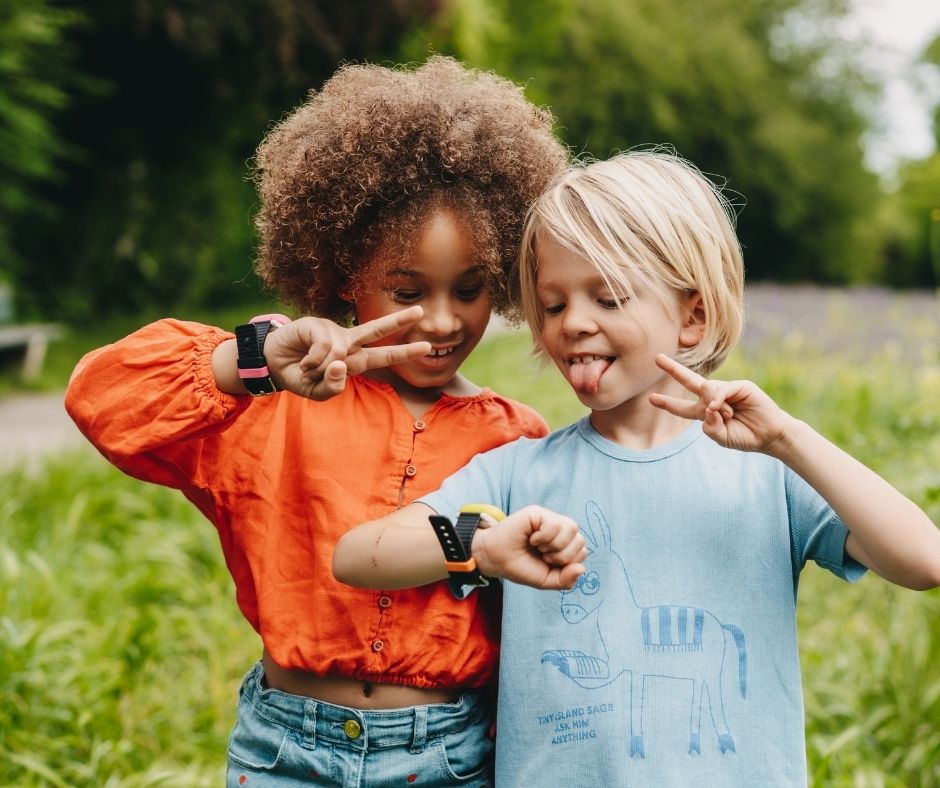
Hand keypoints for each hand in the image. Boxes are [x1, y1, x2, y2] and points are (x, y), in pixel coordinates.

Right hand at [264, 307, 430, 399]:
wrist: (272, 364)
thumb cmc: (299, 377)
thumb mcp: (318, 392)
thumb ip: (333, 387)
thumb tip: (341, 365)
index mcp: (354, 360)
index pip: (384, 355)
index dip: (404, 351)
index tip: (427, 345)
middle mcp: (348, 343)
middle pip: (376, 330)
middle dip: (398, 321)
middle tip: (421, 312)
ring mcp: (333, 332)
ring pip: (342, 351)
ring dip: (321, 369)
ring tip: (308, 370)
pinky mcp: (316, 325)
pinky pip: (324, 348)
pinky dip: (312, 361)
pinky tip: (303, 361)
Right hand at [473, 505, 586, 589]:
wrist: (496, 560)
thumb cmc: (521, 567)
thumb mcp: (546, 580)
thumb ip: (566, 579)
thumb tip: (581, 568)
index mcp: (564, 544)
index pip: (582, 552)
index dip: (568, 563)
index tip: (548, 564)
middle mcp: (559, 530)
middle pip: (580, 541)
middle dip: (562, 556)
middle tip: (543, 556)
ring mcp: (549, 519)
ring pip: (572, 528)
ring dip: (555, 545)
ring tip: (539, 547)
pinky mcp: (538, 513)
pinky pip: (555, 523)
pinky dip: (544, 536)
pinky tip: (532, 538)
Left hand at [649, 353, 793, 453]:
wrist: (770, 436)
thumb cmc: (746, 437)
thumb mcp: (721, 437)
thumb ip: (710, 427)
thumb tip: (707, 407)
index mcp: (706, 412)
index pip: (683, 408)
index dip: (668, 404)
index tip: (652, 398)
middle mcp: (713, 398)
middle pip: (690, 381)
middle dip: (673, 370)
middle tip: (657, 358)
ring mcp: (727, 390)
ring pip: (707, 391)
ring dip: (715, 408)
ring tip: (730, 416)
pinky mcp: (740, 386)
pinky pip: (721, 390)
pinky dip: (719, 400)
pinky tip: (724, 409)